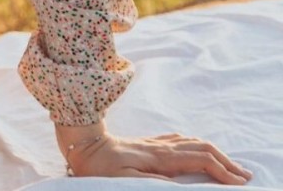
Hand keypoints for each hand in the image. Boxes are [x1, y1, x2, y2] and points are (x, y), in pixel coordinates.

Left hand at [64, 131, 252, 184]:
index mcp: (160, 157)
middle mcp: (161, 147)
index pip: (201, 160)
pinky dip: (197, 145)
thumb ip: (154, 183)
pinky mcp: (147, 142)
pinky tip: (197, 148)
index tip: (239, 184)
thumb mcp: (126, 179)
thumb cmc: (101, 168)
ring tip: (228, 165)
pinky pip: (179, 140)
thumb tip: (183, 186)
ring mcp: (155, 142)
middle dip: (226, 161)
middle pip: (202, 148)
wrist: (82, 145)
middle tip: (244, 176)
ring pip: (193, 142)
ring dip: (214, 152)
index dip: (222, 171)